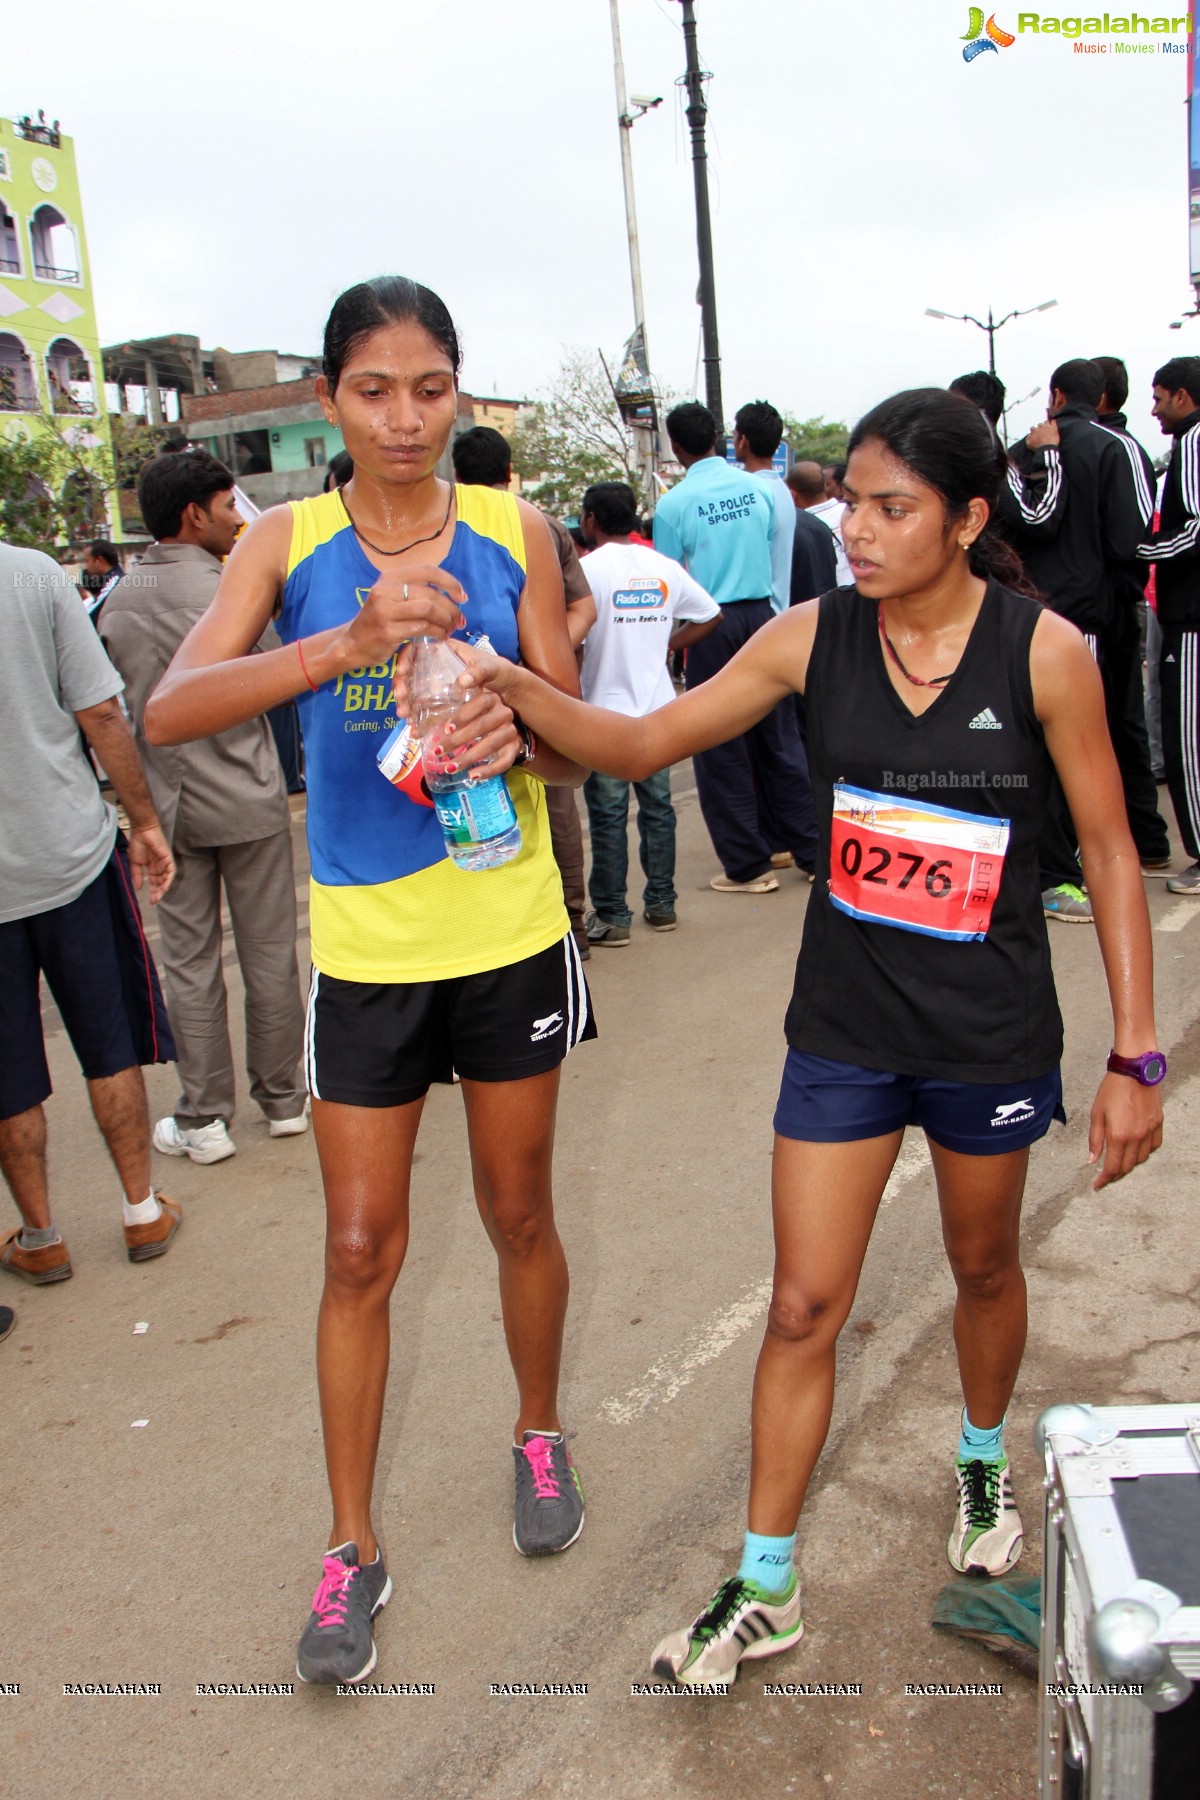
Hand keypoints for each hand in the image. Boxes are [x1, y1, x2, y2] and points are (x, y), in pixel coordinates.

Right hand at [126, 824, 174, 903]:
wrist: (141, 830)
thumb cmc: (137, 843)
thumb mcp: (134, 862)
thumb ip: (136, 875)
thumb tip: (137, 888)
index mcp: (152, 867)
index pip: (154, 882)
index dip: (153, 891)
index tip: (150, 901)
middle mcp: (160, 866)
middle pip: (161, 882)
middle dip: (158, 892)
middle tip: (154, 901)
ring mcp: (165, 862)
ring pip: (166, 879)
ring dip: (163, 888)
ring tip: (157, 896)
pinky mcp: (168, 858)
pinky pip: (171, 871)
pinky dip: (168, 880)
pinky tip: (164, 887)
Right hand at [337, 564, 465, 670]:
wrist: (352, 644)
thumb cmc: (379, 621)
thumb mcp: (392, 597)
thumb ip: (416, 591)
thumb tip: (453, 593)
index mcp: (389, 577)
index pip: (428, 571)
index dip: (450, 582)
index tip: (463, 597)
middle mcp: (385, 590)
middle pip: (431, 594)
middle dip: (452, 608)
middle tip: (459, 620)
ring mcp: (385, 610)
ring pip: (429, 610)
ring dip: (446, 621)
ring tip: (450, 629)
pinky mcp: (388, 631)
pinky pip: (422, 628)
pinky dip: (437, 632)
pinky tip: (440, 637)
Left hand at [435, 689, 521, 777]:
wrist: (503, 724)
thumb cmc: (476, 714)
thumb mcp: (461, 709)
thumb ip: (439, 716)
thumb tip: (412, 732)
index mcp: (490, 697)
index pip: (479, 702)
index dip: (463, 715)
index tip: (446, 728)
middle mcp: (504, 712)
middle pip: (482, 726)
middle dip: (458, 740)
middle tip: (439, 752)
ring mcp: (511, 731)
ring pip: (491, 744)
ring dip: (469, 757)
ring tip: (450, 767)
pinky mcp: (515, 748)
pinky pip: (505, 761)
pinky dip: (489, 770)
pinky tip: (473, 776)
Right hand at [1026, 420, 1059, 450]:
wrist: (1047, 448)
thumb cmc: (1038, 447)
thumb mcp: (1029, 444)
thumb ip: (1028, 438)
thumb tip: (1029, 435)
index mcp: (1034, 430)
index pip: (1032, 428)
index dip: (1034, 431)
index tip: (1035, 434)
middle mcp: (1040, 427)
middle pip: (1040, 424)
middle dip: (1040, 427)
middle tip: (1042, 432)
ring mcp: (1047, 426)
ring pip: (1046, 422)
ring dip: (1046, 424)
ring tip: (1047, 428)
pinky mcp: (1054, 427)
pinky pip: (1053, 421)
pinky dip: (1053, 422)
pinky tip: (1053, 425)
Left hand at [1087, 1071, 1162, 1188]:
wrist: (1135, 1071)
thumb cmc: (1111, 1089)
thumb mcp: (1096, 1113)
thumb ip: (1095, 1139)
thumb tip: (1093, 1160)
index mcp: (1118, 1136)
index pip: (1112, 1168)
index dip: (1104, 1179)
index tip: (1097, 1185)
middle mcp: (1136, 1137)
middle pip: (1127, 1166)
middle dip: (1115, 1174)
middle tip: (1106, 1174)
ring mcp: (1150, 1131)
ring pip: (1141, 1159)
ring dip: (1130, 1163)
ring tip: (1119, 1159)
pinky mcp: (1158, 1124)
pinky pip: (1154, 1146)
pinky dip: (1144, 1152)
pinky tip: (1136, 1148)